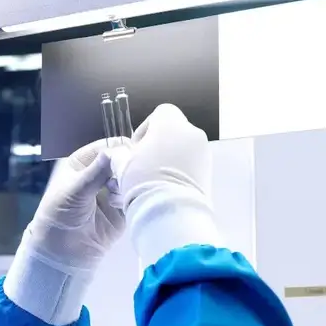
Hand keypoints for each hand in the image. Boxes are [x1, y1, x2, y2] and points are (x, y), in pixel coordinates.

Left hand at [4, 137, 126, 325]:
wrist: (62, 252)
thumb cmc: (59, 215)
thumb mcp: (75, 190)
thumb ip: (96, 171)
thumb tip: (115, 151)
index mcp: (82, 163)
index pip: (105, 147)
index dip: (118, 148)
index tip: (131, 151)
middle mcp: (99, 174)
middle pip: (122, 161)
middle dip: (128, 165)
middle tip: (131, 171)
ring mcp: (112, 191)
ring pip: (131, 178)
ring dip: (130, 182)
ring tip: (123, 191)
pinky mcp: (123, 209)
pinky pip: (134, 197)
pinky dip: (133, 197)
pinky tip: (126, 202)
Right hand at [112, 103, 222, 266]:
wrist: (170, 212)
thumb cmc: (143, 181)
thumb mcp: (121, 165)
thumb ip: (118, 154)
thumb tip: (117, 155)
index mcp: (171, 124)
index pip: (160, 113)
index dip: (145, 128)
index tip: (136, 148)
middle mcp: (192, 133)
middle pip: (172, 131)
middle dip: (157, 145)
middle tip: (142, 165)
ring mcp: (203, 152)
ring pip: (182, 148)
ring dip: (168, 159)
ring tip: (152, 180)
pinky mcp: (209, 171)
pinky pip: (191, 163)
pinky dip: (179, 170)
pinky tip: (164, 187)